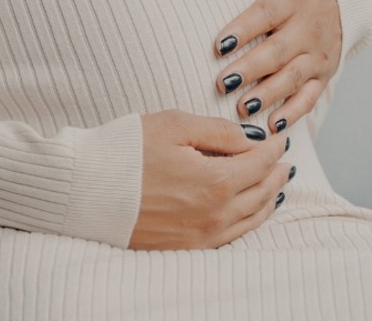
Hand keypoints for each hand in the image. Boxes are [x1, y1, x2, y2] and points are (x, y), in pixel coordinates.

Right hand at [129, 109, 292, 249]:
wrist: (87, 189)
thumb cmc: (126, 151)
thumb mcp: (174, 124)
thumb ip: (218, 131)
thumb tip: (251, 138)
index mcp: (215, 181)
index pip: (258, 162)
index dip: (273, 147)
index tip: (279, 136)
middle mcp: (215, 214)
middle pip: (260, 192)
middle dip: (276, 172)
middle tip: (284, 158)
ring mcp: (202, 235)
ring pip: (251, 219)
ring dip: (268, 198)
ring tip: (276, 183)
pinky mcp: (188, 247)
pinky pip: (233, 237)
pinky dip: (250, 221)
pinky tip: (251, 211)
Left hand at [204, 0, 341, 134]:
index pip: (267, 13)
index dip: (244, 29)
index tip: (219, 44)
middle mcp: (311, 26)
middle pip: (280, 51)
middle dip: (252, 68)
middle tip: (223, 83)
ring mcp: (319, 52)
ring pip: (294, 77)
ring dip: (269, 95)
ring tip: (243, 107)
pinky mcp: (324, 73)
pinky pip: (309, 96)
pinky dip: (293, 113)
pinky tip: (273, 126)